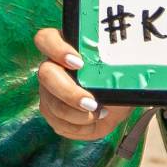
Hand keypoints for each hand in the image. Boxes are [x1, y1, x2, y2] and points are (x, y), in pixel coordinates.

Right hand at [34, 27, 133, 141]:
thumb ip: (114, 64)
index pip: (46, 39)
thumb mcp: (121, 70)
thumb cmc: (118, 81)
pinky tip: (94, 121)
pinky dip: (80, 127)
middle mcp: (51, 68)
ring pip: (52, 105)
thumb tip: (120, 68)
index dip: (57, 50)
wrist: (118, 104)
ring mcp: (48, 91)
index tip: (80, 64)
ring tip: (100, 113)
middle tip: (92, 102)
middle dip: (70, 92)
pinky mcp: (51, 112)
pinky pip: (58, 124)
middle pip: (46, 75)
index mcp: (64, 47)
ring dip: (79, 115)